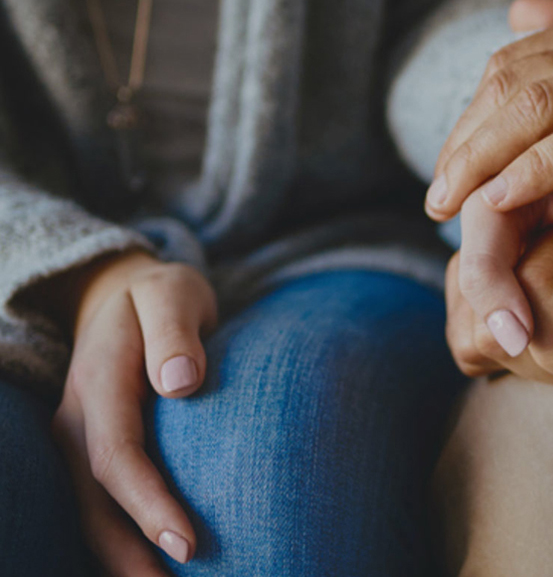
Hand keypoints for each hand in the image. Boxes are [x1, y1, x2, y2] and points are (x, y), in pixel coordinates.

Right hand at [49, 251, 216, 574]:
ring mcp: (76, 438)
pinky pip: (98, 504)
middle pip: (94, 502)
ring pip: (88, 512)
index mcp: (98, 383)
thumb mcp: (172, 294)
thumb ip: (176, 331)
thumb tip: (181, 383)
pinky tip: (152, 567)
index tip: (187, 543)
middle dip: (130, 553)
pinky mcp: (89, 451)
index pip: (116, 456)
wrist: (120, 292)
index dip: (148, 505)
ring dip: (120, 559)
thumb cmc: (160, 295)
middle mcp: (76, 419)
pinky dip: (121, 540)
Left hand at [424, 0, 552, 222]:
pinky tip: (507, 200)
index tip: (448, 171)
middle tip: (437, 196)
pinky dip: (538, 168)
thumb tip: (518, 14)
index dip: (470, 119)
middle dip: (465, 142)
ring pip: (539, 105)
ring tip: (453, 206)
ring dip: (485, 158)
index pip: (513, 66)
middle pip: (513, 82)